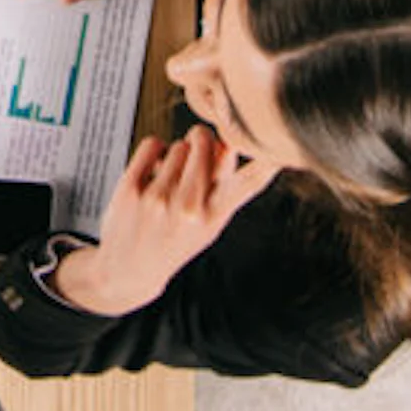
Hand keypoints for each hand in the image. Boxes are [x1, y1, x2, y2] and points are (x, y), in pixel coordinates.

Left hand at [51, 126, 278, 317]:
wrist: (129, 269)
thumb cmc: (175, 240)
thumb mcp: (209, 223)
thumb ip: (223, 186)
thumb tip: (227, 144)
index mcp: (215, 217)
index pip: (249, 183)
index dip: (268, 162)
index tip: (280, 150)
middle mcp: (188, 208)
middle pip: (205, 142)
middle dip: (202, 141)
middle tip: (197, 151)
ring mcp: (158, 198)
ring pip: (178, 144)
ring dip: (176, 153)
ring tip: (171, 178)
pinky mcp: (131, 188)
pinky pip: (152, 143)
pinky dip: (153, 150)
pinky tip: (153, 169)